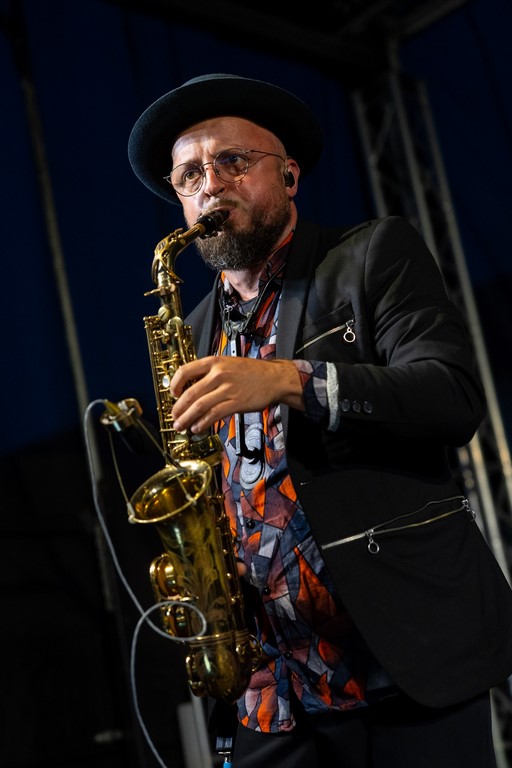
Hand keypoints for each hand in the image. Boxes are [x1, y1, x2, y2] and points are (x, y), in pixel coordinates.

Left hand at [170, 356, 303, 432]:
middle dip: (178, 408)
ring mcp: (228, 388)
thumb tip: (191, 388)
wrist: (274, 377)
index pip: (185, 371)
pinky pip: (214, 414)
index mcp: (214, 362)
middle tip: (174, 417)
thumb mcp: (228, 363)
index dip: (174, 385)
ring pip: (200, 406)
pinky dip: (203, 423)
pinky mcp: (236, 402)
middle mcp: (219, 374)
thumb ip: (210, 373)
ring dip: (187, 418)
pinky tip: (197, 428)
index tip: (173, 395)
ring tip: (181, 426)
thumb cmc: (251, 372)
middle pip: (190, 393)